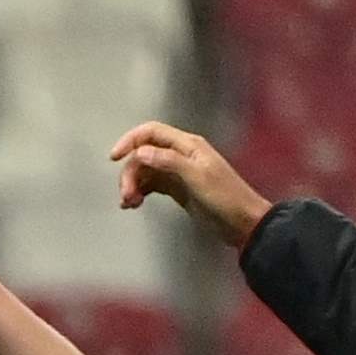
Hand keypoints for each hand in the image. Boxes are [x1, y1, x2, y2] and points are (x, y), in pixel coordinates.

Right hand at [109, 122, 269, 248]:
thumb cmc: (224, 197)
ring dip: (133, 185)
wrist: (241, 222)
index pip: (151, 132)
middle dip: (130, 173)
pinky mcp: (176, 188)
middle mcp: (180, 154)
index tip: (114, 158)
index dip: (130, 141)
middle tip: (125, 196)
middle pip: (143, 155)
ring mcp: (177, 172)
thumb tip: (140, 152)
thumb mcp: (197, 177)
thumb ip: (169, 162)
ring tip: (129, 204)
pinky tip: (133, 205)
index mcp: (187, 145)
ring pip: (145, 171)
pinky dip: (139, 192)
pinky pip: (151, 185)